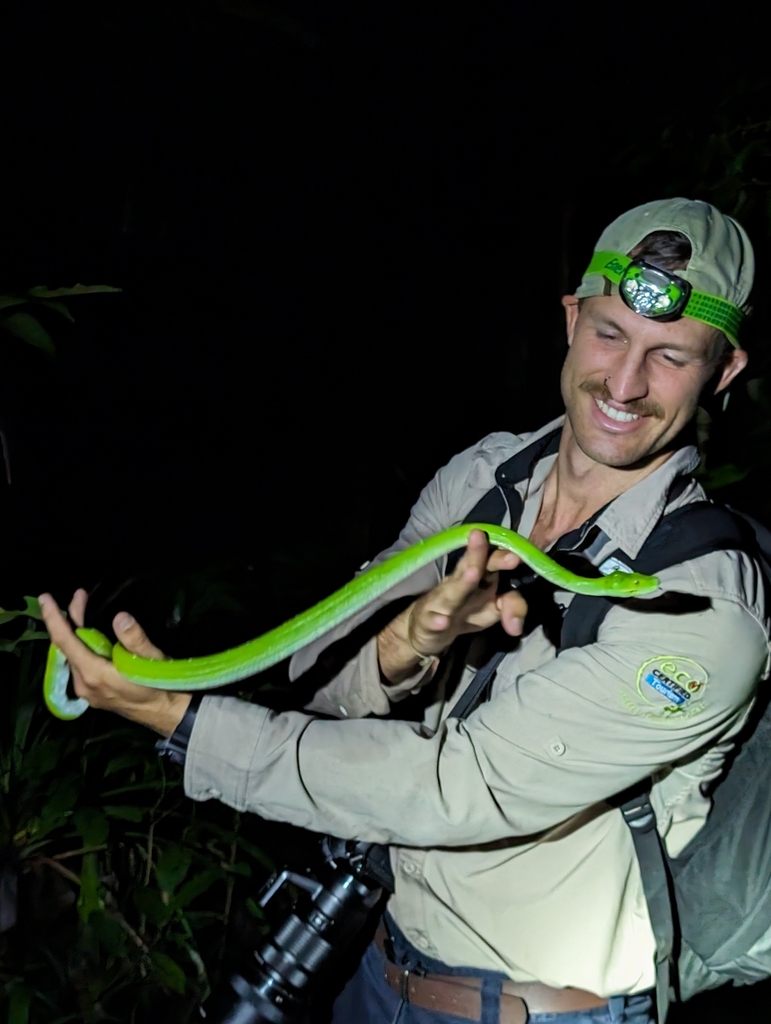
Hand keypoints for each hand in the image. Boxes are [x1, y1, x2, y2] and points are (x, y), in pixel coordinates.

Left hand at [38, 589, 191, 735]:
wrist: (166, 714)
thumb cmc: (160, 686)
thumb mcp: (152, 659)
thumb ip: (134, 639)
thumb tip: (120, 617)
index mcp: (94, 674)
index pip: (65, 642)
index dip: (54, 618)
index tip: (45, 598)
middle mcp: (84, 683)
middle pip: (67, 646)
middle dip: (70, 619)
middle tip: (81, 595)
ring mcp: (86, 690)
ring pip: (72, 655)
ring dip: (76, 632)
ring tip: (84, 609)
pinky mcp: (92, 692)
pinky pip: (79, 664)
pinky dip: (81, 646)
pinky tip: (90, 635)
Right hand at [377, 529, 527, 683]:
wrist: (425, 629)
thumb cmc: (463, 612)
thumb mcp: (491, 611)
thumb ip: (511, 608)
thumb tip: (518, 625)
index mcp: (477, 577)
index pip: (489, 561)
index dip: (500, 556)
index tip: (516, 554)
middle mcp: (458, 584)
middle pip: (468, 567)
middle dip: (479, 555)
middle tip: (491, 544)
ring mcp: (441, 602)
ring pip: (453, 592)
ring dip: (463, 581)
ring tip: (473, 572)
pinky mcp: (427, 622)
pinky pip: (432, 621)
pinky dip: (437, 621)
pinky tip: (442, 622)